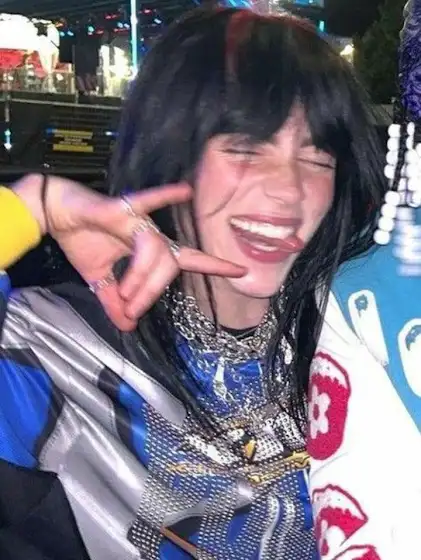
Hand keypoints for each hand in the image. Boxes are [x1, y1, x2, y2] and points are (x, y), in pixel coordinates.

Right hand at [13, 175, 245, 330]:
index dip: (212, 266)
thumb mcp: (98, 279)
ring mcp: (137, 221)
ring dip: (141, 277)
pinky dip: (165, 197)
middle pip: (168, 265)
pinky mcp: (119, 209)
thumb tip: (126, 327)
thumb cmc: (81, 239)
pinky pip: (144, 203)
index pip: (185, 260)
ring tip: (125, 294)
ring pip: (154, 250)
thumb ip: (113, 301)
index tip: (241, 271)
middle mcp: (149, 234)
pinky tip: (186, 191)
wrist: (54, 215)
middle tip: (131, 310)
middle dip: (152, 292)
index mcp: (148, 250)